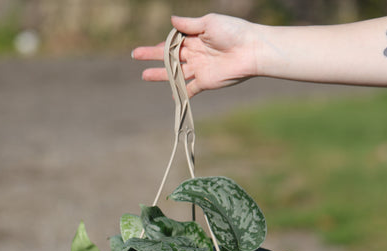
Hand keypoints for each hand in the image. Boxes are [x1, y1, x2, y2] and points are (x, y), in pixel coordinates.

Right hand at [132, 14, 261, 97]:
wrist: (250, 50)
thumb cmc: (233, 31)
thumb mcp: (208, 23)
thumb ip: (189, 25)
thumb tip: (172, 20)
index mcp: (195, 37)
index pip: (173, 41)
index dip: (160, 44)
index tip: (148, 46)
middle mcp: (195, 53)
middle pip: (170, 57)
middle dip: (152, 56)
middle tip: (136, 56)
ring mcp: (199, 68)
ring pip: (176, 73)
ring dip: (160, 74)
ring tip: (144, 75)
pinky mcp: (206, 82)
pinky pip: (190, 89)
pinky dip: (181, 92)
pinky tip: (172, 95)